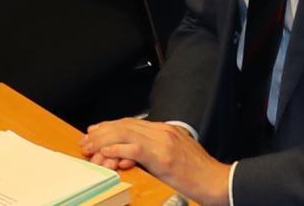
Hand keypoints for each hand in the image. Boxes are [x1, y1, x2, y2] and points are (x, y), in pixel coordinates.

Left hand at [79, 118, 230, 205]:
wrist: (218, 181)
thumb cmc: (199, 173)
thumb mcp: (175, 155)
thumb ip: (154, 151)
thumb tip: (128, 155)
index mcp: (168, 130)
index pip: (132, 123)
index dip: (110, 127)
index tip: (95, 132)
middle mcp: (164, 132)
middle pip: (126, 125)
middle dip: (102, 133)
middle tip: (85, 141)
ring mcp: (164, 143)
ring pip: (126, 134)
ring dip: (104, 141)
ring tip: (90, 148)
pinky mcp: (163, 157)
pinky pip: (134, 149)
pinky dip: (117, 150)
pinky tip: (106, 153)